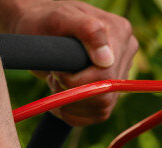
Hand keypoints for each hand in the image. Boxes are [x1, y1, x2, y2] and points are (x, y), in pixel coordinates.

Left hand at [0, 0, 138, 124]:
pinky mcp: (109, 92)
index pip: (107, 75)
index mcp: (120, 34)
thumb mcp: (61, 17)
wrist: (36, 32)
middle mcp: (125, 55)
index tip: (56, 71)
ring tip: (56, 85)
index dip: (77, 82)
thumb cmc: (44, 20)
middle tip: (54, 80)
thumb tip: (106, 59)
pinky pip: (98, 116)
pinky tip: (60, 100)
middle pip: (106, 95)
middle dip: (73, 95)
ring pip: (102, 109)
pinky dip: (74, 114)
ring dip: (71, 105)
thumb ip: (87, 30)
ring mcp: (118, 75)